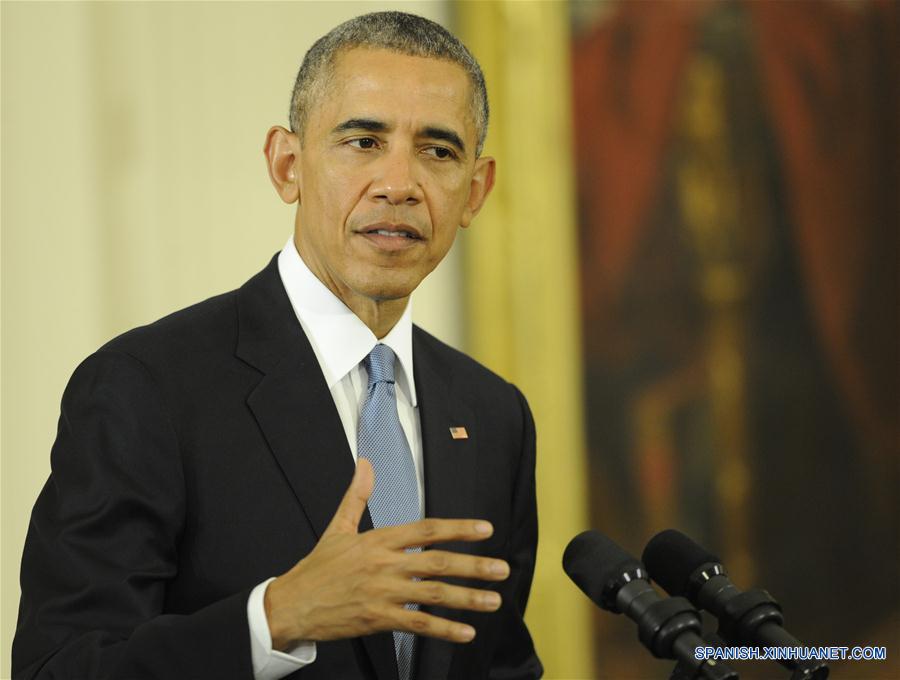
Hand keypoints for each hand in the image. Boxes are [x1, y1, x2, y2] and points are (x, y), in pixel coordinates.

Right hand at [264, 458, 509, 649]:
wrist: (291, 604)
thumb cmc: (318, 567)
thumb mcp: (337, 527)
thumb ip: (357, 495)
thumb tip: (365, 463)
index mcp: (379, 540)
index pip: (426, 530)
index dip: (458, 528)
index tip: (486, 529)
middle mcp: (385, 564)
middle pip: (437, 562)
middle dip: (474, 565)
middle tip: (502, 569)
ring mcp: (383, 593)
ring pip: (434, 594)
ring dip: (467, 598)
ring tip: (494, 600)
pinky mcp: (378, 619)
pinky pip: (418, 624)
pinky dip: (444, 629)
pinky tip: (466, 632)